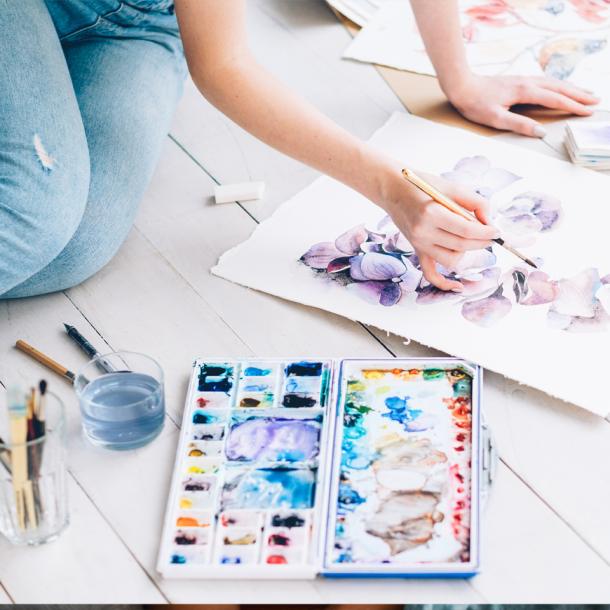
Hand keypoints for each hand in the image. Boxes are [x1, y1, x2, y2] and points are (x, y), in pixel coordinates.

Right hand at [381, 170, 498, 290]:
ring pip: (451, 260)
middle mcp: (423, 232)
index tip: (497, 231)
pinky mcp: (417, 250)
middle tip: (492, 236)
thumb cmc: (423, 185)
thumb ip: (476, 202)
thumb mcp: (452, 187)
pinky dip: (443, 283)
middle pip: (461, 246)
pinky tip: (458, 287)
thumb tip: (490, 222)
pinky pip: (430, 274)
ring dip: (466, 252)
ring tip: (469, 239)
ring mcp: (419, 244)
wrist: (393, 190)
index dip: (486, 232)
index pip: (467, 230)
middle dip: (482, 242)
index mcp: (431, 214)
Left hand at [444, 73, 597, 136]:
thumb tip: (540, 131)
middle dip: (579, 94)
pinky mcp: (518, 80)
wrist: (462, 86)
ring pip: (553, 82)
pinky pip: (545, 82)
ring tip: (585, 93)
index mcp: (524, 92)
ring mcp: (523, 80)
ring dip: (571, 88)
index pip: (555, 99)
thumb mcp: (495, 119)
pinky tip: (560, 88)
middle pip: (559, 88)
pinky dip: (558, 85)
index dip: (573, 106)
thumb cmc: (475, 104)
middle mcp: (527, 82)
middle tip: (596, 101)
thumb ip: (519, 124)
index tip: (587, 111)